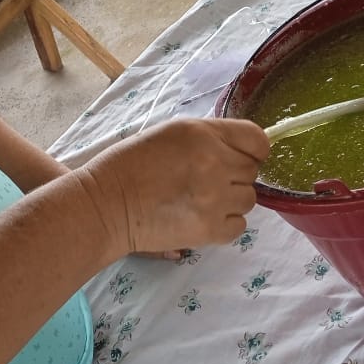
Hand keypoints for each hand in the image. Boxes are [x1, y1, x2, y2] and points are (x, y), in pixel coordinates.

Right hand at [78, 118, 269, 255]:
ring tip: (202, 201)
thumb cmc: (132, 165)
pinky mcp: (210, 230)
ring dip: (231, 200)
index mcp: (203, 134)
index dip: (252, 150)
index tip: (238, 157)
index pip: (257, 140)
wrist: (106, 205)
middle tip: (205, 181)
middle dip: (234, 175)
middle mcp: (215, 163)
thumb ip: (210, 138)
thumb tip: (241, 152)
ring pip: (249, 200)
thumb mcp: (172, 134)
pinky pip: (239, 226)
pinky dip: (225, 224)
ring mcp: (215, 199)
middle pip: (252, 171)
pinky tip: (202, 218)